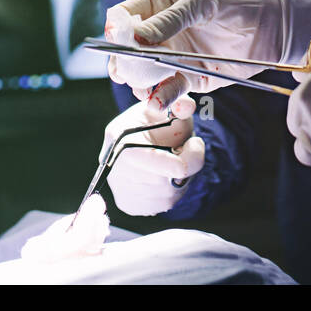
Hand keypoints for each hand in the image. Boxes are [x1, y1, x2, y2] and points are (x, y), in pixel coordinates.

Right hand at [102, 96, 203, 215]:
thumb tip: (187, 106)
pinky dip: (169, 191)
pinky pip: (161, 205)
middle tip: (183, 151)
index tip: (195, 142)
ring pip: (169, 197)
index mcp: (121, 140)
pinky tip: (164, 175)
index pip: (169, 165)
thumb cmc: (154, 123)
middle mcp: (115, 169)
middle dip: (185, 167)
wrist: (134, 140)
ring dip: (179, 180)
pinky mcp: (128, 204)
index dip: (191, 155)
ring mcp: (120, 190)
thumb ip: (180, 106)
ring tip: (172, 162)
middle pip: (170, 182)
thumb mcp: (168, 109)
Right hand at [105, 0, 310, 108]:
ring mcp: (173, 59)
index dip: (115, 31)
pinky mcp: (190, 81)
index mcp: (159, 7)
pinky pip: (168, 94)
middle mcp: (161, 35)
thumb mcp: (205, 4)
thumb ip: (171, 19)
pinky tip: (175, 101)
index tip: (119, 42)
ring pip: (143, 79)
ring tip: (155, 91)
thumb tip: (136, 36)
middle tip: (131, 74)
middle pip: (126, 54)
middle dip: (125, 66)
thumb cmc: (241, 4)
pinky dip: (166, 101)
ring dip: (144, 88)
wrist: (277, 29)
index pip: (123, 18)